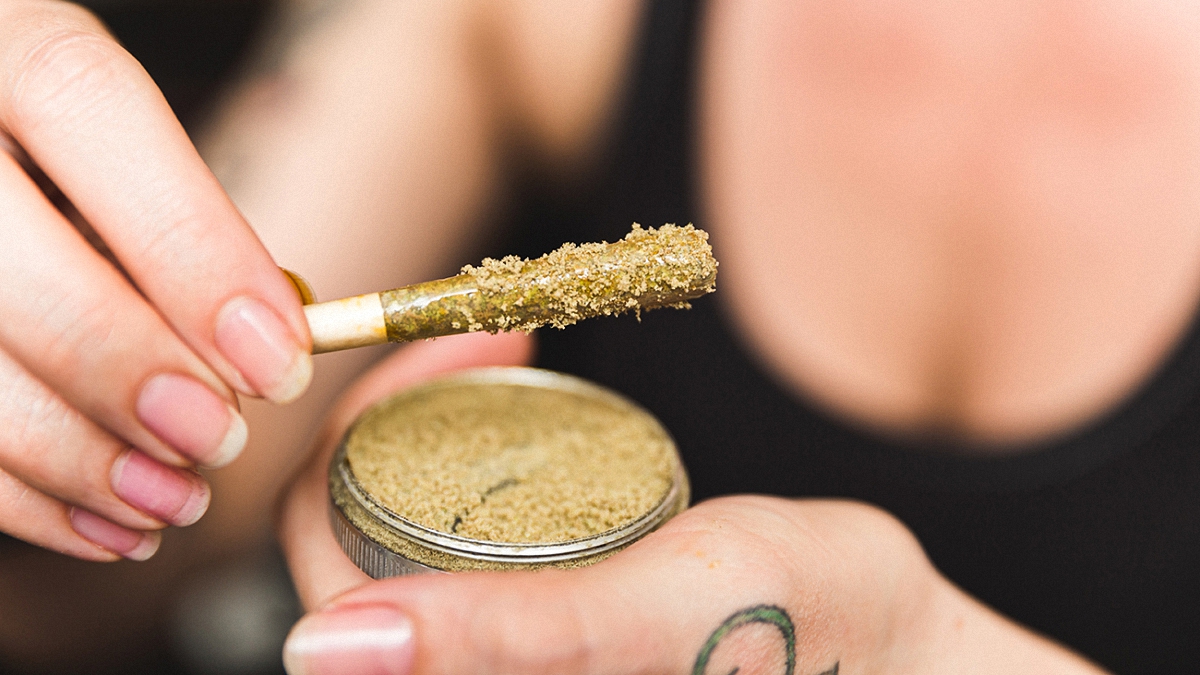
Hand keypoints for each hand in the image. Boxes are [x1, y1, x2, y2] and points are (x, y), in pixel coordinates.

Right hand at [0, 1, 311, 560]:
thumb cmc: (66, 163)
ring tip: (174, 501)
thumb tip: (263, 345)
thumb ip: (175, 221)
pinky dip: (21, 497)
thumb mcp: (114, 150)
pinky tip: (105, 524)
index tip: (275, 359)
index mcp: (4, 43)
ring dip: (75, 457)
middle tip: (218, 438)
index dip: (193, 246)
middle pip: (11, 257)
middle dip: (127, 367)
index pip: (89, 110)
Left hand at [277, 331, 1103, 674]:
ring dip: (437, 426)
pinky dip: (483, 451)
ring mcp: (506, 648)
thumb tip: (321, 649)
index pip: (331, 575)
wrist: (893, 643)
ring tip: (498, 352)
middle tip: (476, 339)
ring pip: (413, 524)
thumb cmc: (801, 633)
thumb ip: (502, 642)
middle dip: (399, 421)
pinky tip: (527, 403)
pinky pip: (471, 525)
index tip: (448, 355)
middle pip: (362, 538)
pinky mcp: (547, 615)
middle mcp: (468, 669)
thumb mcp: (647, 621)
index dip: (356, 448)